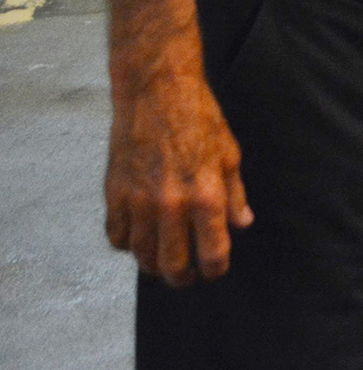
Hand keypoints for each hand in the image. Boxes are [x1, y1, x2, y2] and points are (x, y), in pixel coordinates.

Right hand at [105, 66, 251, 285]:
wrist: (156, 91)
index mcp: (206, 196)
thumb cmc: (199, 118)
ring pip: (141, 255)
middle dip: (182, 278)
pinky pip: (116, 236)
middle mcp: (171, 205)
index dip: (215, 269)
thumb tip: (241, 224)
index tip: (215, 270)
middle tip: (187, 276)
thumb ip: (235, 194)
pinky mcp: (114, 194)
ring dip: (153, 265)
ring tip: (163, 262)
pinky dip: (127, 244)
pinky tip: (138, 238)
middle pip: (172, 265)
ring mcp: (138, 201)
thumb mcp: (230, 153)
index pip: (212, 254)